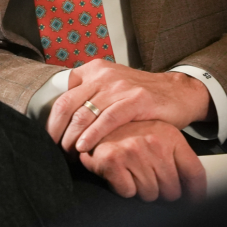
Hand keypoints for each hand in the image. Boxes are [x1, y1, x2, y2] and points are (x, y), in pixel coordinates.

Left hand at [46, 58, 212, 152]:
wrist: (177, 92)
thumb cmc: (139, 97)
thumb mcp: (110, 89)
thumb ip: (88, 98)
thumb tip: (60, 123)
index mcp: (93, 70)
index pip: (61, 96)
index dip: (52, 122)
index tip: (50, 141)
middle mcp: (103, 74)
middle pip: (67, 105)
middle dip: (57, 133)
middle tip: (57, 153)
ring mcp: (120, 86)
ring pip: (84, 114)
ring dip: (72, 139)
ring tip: (70, 156)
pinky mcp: (137, 99)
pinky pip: (108, 118)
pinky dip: (93, 135)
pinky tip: (85, 148)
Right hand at [79, 120, 206, 200]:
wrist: (98, 122)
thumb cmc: (131, 133)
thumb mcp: (160, 137)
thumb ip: (178, 160)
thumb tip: (196, 193)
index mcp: (171, 136)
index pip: (195, 173)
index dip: (197, 195)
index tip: (195, 203)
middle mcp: (155, 141)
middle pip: (173, 191)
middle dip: (161, 191)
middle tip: (149, 177)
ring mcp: (134, 150)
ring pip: (150, 194)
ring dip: (141, 189)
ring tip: (132, 171)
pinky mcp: (114, 160)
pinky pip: (128, 192)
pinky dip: (123, 187)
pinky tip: (120, 172)